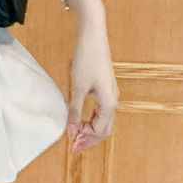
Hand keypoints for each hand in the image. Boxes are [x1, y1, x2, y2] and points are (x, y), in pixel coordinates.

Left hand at [67, 14, 118, 152]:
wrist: (93, 37)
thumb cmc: (86, 60)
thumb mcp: (77, 87)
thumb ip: (75, 111)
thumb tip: (71, 132)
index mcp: (109, 104)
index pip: (100, 132)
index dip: (85, 139)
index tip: (70, 141)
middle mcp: (113, 100)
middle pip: (105, 129)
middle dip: (90, 138)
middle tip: (73, 144)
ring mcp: (111, 94)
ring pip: (104, 120)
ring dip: (91, 128)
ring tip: (76, 132)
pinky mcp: (106, 87)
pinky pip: (101, 110)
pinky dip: (92, 118)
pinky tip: (80, 116)